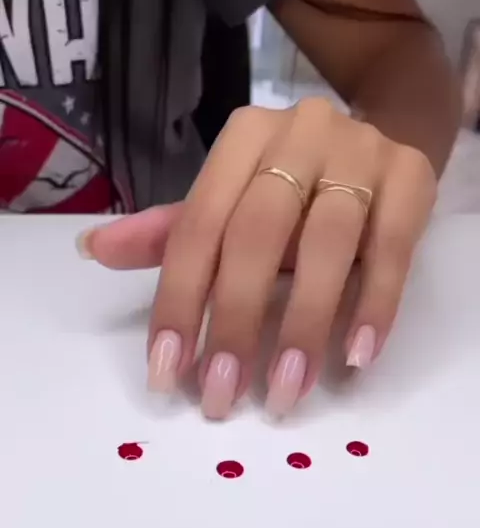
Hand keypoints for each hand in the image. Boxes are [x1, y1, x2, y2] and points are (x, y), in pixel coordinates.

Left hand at [86, 98, 436, 419]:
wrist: (386, 134)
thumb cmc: (296, 184)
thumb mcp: (235, 202)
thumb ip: (173, 231)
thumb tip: (94, 247)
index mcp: (241, 141)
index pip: (197, 227)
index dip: (179, 302)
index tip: (169, 373)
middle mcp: (298, 135)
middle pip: (257, 234)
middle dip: (235, 321)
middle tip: (225, 393)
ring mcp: (361, 152)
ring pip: (326, 242)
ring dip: (303, 325)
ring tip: (286, 391)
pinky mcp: (413, 178)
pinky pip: (392, 249)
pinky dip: (374, 305)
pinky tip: (356, 357)